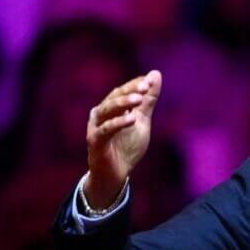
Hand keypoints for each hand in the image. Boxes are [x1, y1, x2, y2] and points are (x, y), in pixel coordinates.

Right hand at [84, 70, 160, 209]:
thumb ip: (148, 101)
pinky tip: (131, 119)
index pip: (122, 91)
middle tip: (145, 86)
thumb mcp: (141, 121)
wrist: (116, 175)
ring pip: (107, 110)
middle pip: (114, 98)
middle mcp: (100, 114)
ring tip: (138, 99)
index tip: (150, 81)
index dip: (135, 85)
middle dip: (129, 91)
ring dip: (123, 103)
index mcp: (110, 107)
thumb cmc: (126, 147)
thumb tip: (155, 74)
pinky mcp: (94, 141)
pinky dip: (118, 123)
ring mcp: (95, 127)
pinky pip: (106, 130)